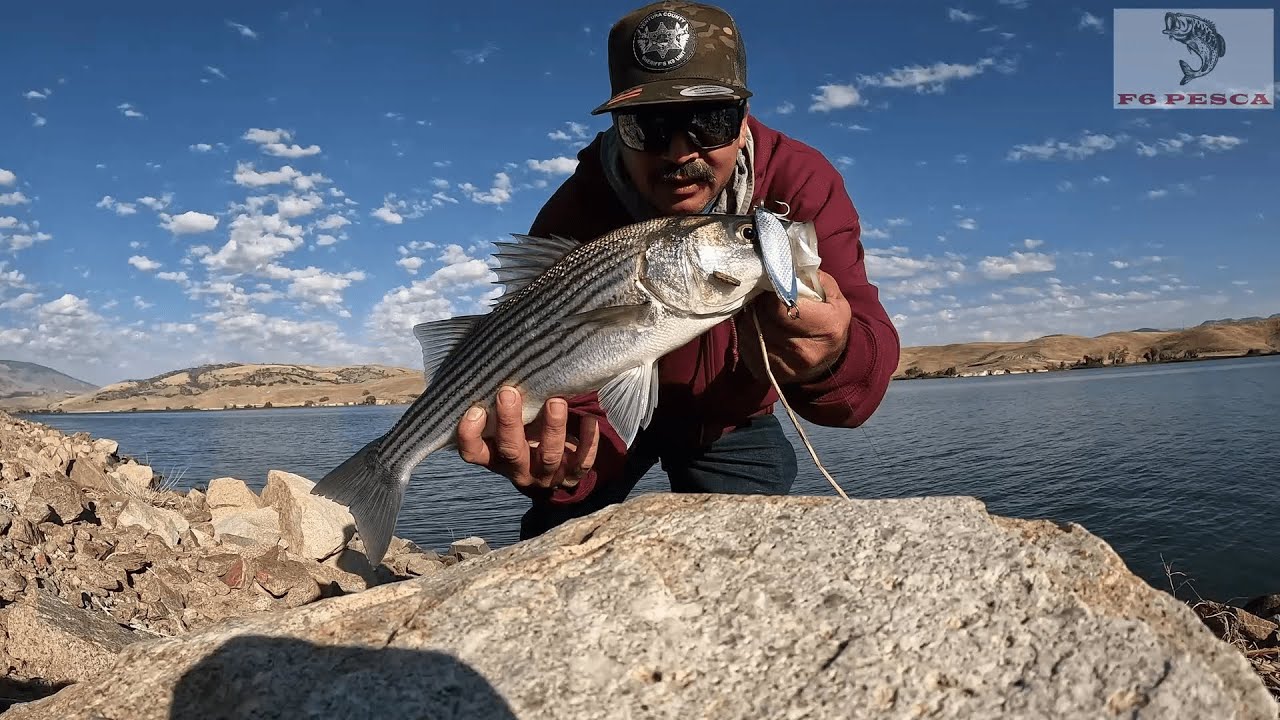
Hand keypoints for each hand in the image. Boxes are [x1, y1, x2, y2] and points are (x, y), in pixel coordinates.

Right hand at [456, 386, 599, 491]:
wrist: (554, 466)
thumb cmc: (526, 432)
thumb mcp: (511, 421)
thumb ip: (504, 401)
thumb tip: (506, 356)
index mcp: (495, 455)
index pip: (473, 452)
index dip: (470, 434)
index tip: (476, 409)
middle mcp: (517, 469)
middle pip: (510, 450)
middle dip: (509, 422)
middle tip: (510, 393)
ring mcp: (545, 475)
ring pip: (548, 455)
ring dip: (552, 428)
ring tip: (556, 401)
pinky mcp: (572, 476)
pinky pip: (582, 463)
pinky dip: (588, 442)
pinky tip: (590, 420)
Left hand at [739, 271, 850, 384]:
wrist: (829, 362)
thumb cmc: (829, 323)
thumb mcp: (833, 298)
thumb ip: (813, 279)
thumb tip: (786, 265)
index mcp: (827, 328)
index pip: (781, 307)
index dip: (769, 292)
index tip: (768, 285)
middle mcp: (806, 352)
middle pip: (763, 320)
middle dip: (757, 304)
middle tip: (759, 295)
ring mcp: (787, 368)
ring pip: (750, 334)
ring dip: (749, 318)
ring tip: (757, 310)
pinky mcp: (770, 375)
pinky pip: (746, 348)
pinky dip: (746, 334)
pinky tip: (755, 327)